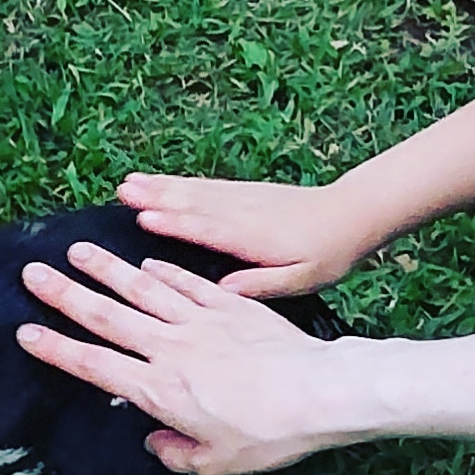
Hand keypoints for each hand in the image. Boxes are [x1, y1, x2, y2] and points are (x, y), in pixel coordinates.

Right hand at [16, 241, 366, 474]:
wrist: (321, 393)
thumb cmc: (272, 433)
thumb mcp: (220, 461)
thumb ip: (179, 454)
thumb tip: (156, 445)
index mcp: (160, 390)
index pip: (94, 365)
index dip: (56, 348)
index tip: (27, 331)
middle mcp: (171, 348)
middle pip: (106, 316)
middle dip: (64, 294)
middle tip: (33, 272)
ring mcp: (201, 320)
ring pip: (142, 287)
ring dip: (106, 268)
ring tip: (77, 249)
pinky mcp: (231, 304)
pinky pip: (187, 282)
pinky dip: (163, 270)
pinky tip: (147, 259)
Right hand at [116, 173, 369, 297]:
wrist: (352, 213)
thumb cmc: (328, 253)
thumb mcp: (303, 279)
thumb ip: (262, 285)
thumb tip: (222, 291)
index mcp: (255, 239)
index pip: (210, 229)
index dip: (177, 224)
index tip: (145, 219)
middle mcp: (243, 213)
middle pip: (194, 204)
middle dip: (157, 198)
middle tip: (122, 194)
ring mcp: (242, 199)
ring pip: (195, 192)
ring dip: (160, 187)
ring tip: (127, 184)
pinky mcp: (244, 192)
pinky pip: (205, 186)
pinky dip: (178, 183)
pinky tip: (159, 182)